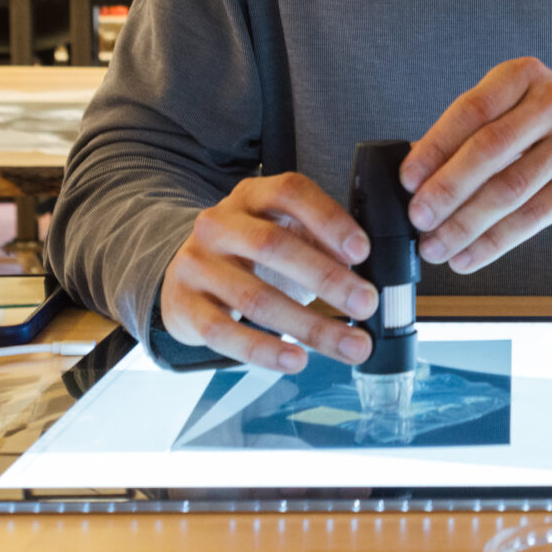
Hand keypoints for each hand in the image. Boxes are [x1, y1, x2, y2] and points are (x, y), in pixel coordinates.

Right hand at [156, 173, 380, 372]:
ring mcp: (196, 264)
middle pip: (273, 246)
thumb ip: (323, 243)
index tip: (363, 252)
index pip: (290, 193)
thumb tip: (368, 276)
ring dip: (309, 325)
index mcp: (252, 196)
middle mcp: (220, 224)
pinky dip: (264, 350)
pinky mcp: (183, 304)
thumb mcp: (285, 234)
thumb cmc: (250, 255)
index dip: (329, 220)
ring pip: (254, 296)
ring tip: (349, 344)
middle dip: (327, 278)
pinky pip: (224, 332)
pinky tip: (296, 359)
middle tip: (366, 303)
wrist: (185, 275)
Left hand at [401, 58, 551, 275]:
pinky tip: (469, 255)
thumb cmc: (551, 133)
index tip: (407, 180)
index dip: (435, 147)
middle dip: (447, 190)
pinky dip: (494, 242)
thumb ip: (469, 138)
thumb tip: (414, 179)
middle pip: (490, 150)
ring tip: (437, 246)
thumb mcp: (514, 117)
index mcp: (524, 76)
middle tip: (418, 218)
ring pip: (510, 189)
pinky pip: (533, 218)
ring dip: (466, 224)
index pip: (471, 110)